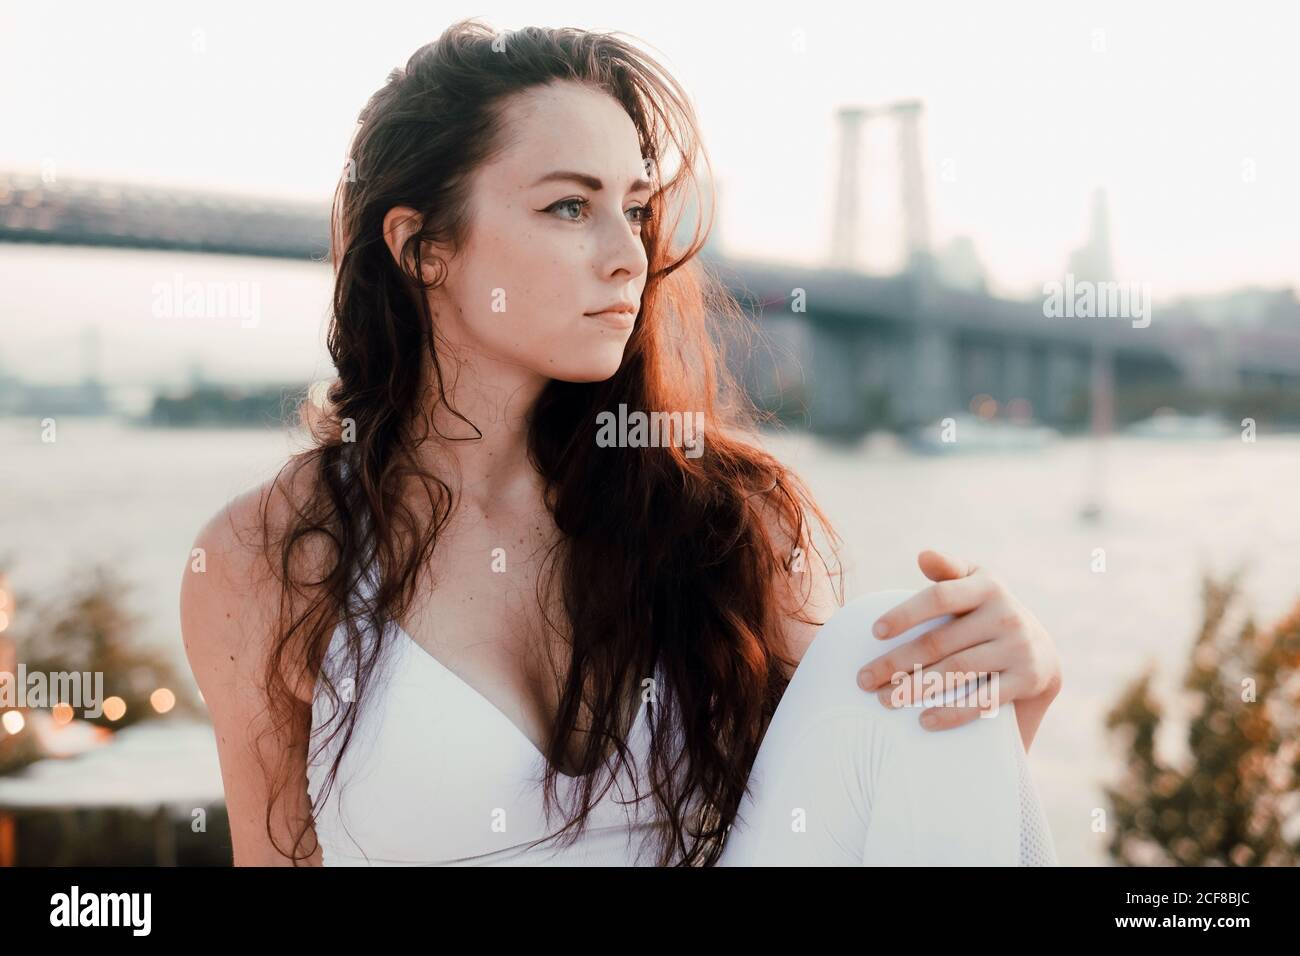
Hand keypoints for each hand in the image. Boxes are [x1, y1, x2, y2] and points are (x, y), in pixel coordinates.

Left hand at [855, 551, 1061, 740]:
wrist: (1040, 652)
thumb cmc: (988, 613)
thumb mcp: (974, 583)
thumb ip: (947, 569)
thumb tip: (923, 555)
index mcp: (986, 586)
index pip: (939, 596)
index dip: (906, 614)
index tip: (875, 632)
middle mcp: (1006, 613)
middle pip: (940, 641)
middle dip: (897, 662)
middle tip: (864, 680)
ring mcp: (1019, 647)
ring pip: (958, 671)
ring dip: (916, 688)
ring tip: (885, 700)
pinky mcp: (1028, 678)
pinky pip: (984, 699)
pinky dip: (953, 712)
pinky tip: (924, 720)